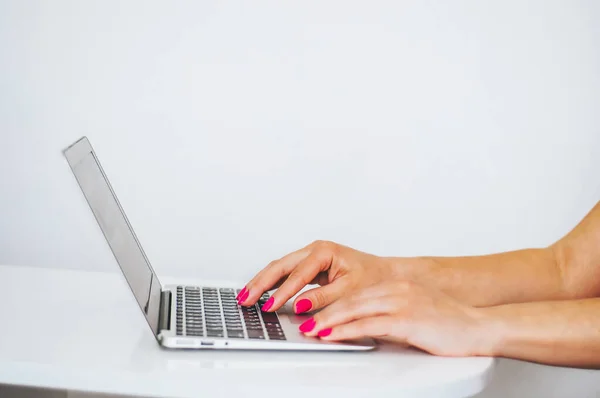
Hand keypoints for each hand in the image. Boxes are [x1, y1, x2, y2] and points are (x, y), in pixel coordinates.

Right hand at [237, 240, 398, 313]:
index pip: (298, 274)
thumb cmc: (373, 279)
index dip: (282, 292)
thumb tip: (300, 305)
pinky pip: (286, 272)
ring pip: (279, 267)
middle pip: (280, 266)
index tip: (270, 306)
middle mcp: (315, 250)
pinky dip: (272, 282)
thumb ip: (323, 298)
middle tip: (246, 300)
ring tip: (245, 297)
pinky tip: (260, 292)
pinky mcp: (310, 265)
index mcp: (325, 252)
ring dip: (262, 282)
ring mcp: (311, 256)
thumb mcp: (350, 291)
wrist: (386, 275)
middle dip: (261, 283)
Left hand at [299, 280, 493, 356]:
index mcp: (397, 286)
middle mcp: (397, 290)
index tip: (314, 311)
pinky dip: (347, 330)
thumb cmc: (448, 323)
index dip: (331, 303)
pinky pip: (369, 325)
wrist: (480, 327)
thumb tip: (360, 325)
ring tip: (311, 330)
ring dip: (329, 321)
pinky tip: (333, 335)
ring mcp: (402, 303)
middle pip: (350, 299)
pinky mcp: (408, 320)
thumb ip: (387, 314)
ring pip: (355, 310)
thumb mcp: (413, 312)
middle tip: (303, 320)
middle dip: (323, 311)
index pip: (355, 293)